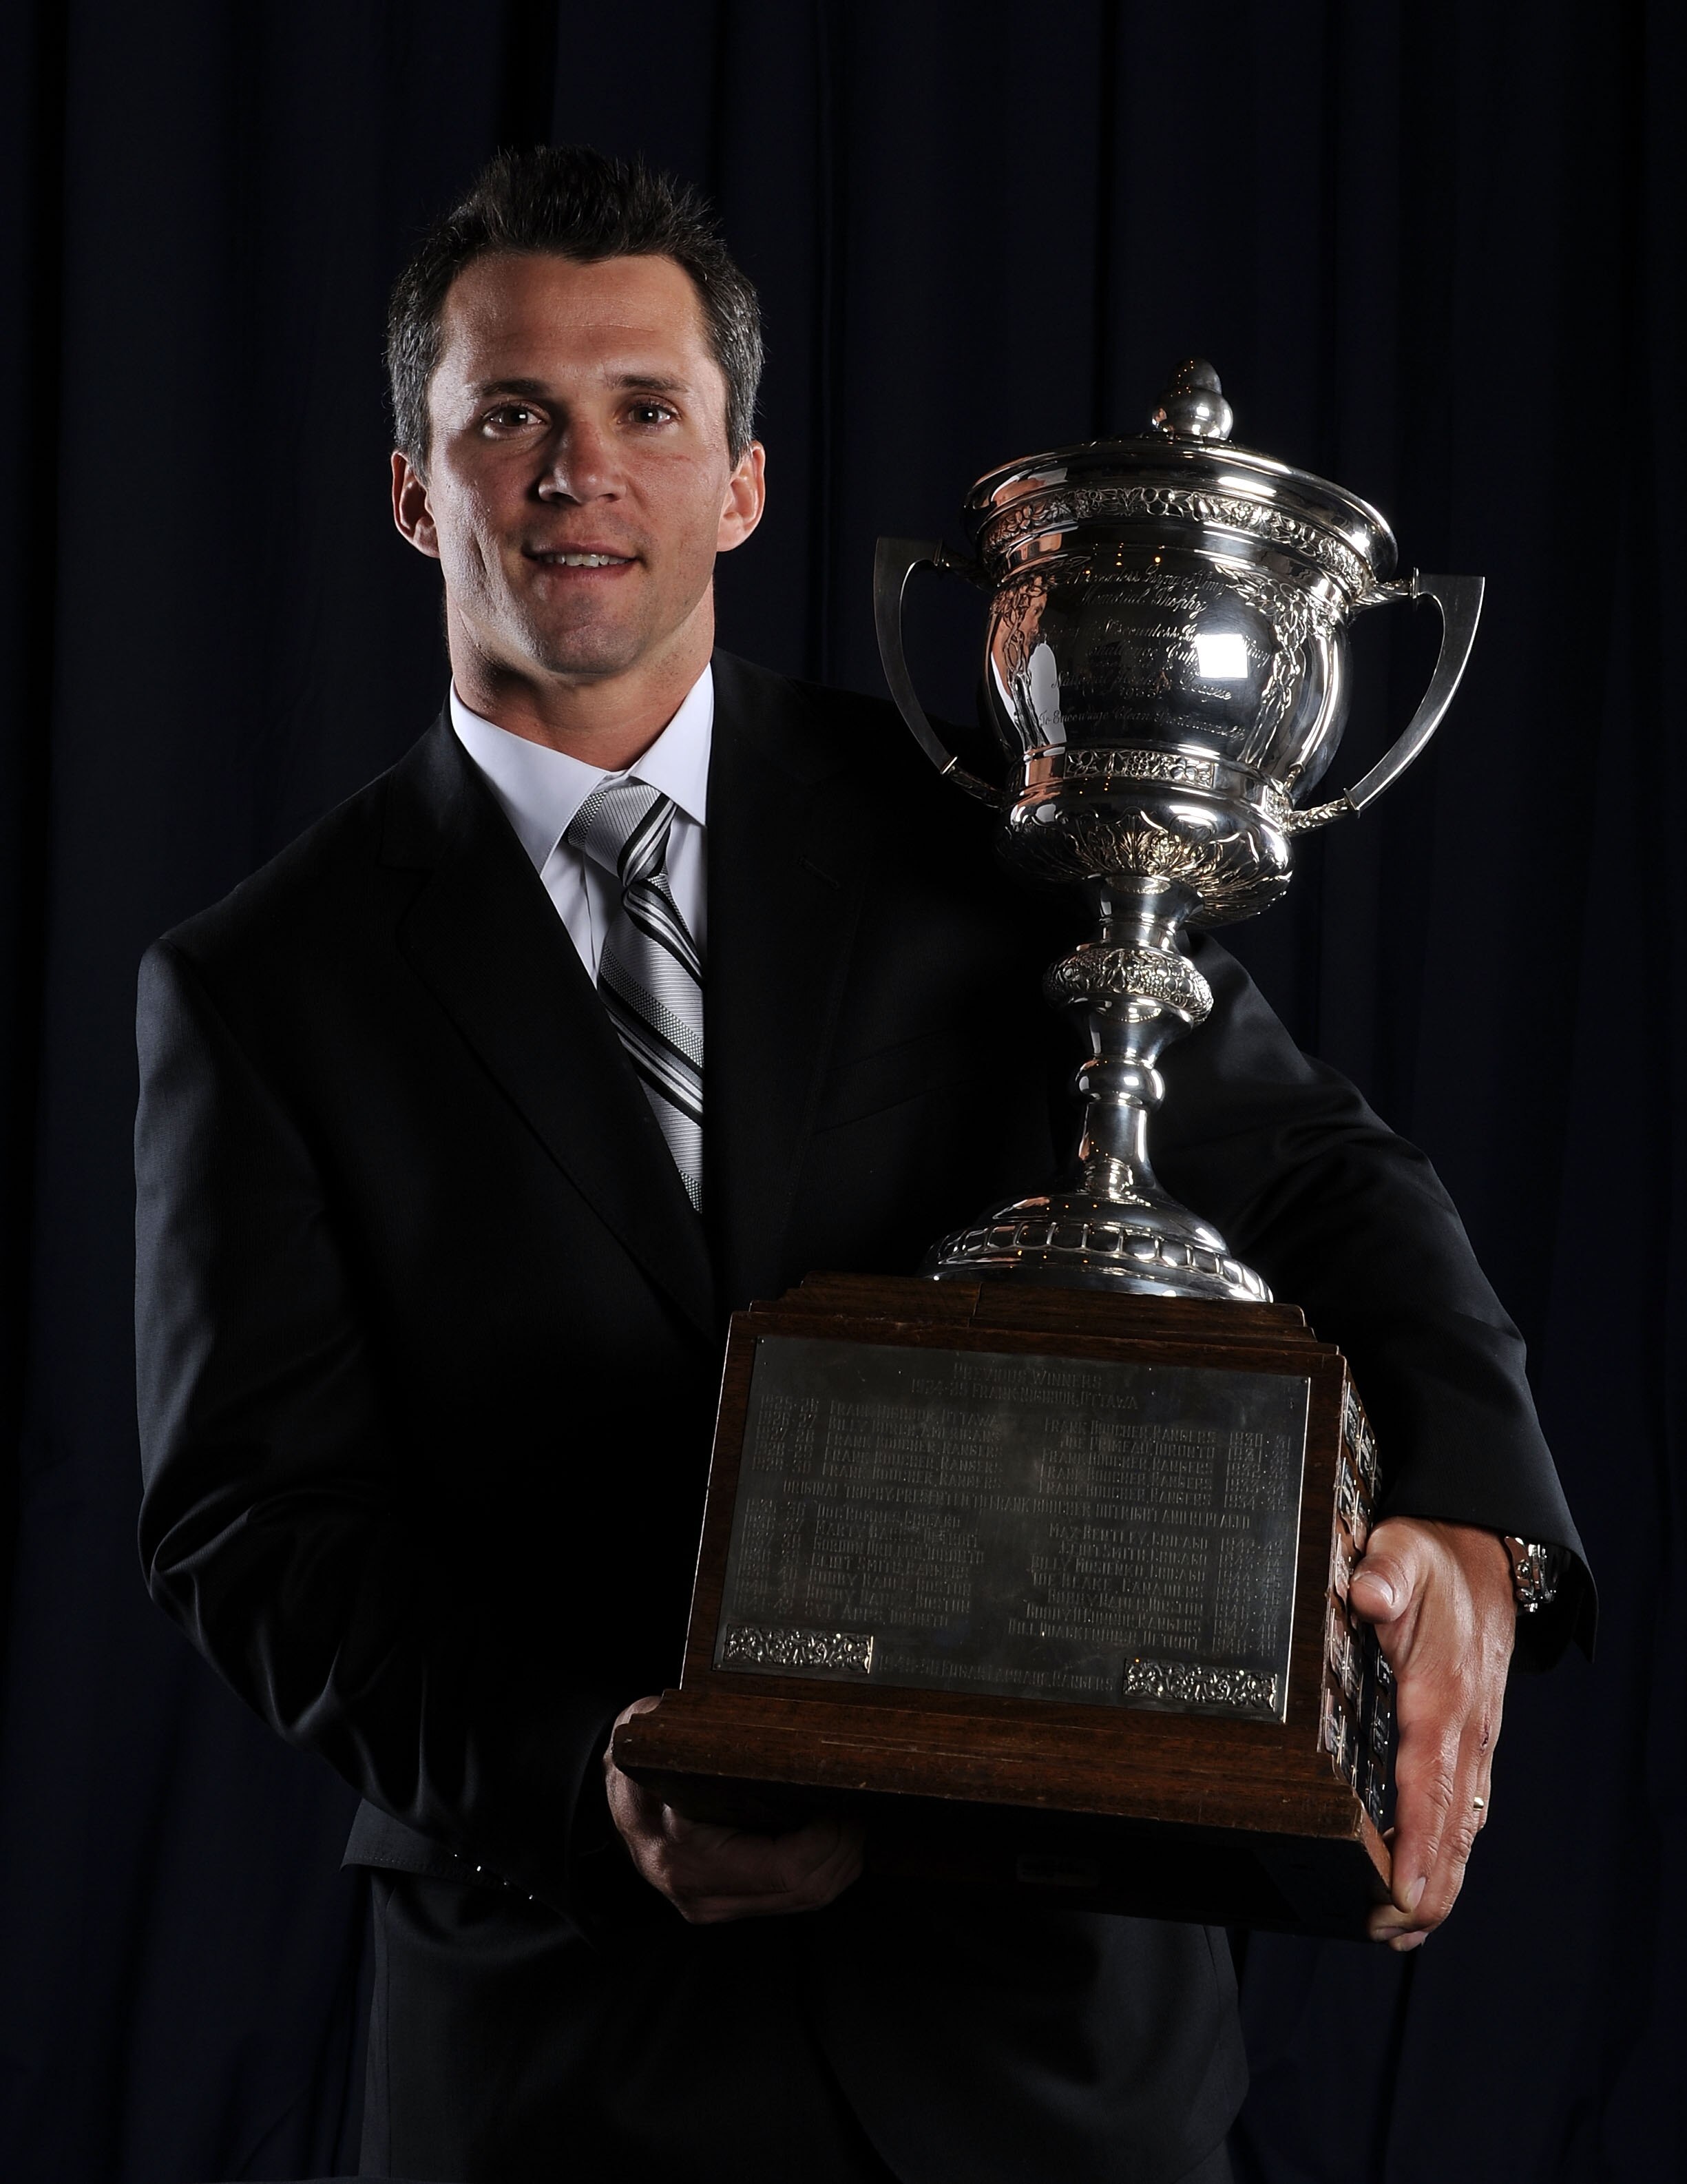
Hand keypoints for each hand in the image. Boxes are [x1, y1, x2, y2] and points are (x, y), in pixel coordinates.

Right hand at [602, 1697, 865, 1923]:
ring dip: (840, 1862)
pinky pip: (792, 1898)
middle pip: (806, 1892)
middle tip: (858, 1805)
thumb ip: (707, 1737)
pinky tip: (830, 1836)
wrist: (613, 1793)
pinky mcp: (727, 1904)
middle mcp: (701, 1894)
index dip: (829, 1840)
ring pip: (806, 1901)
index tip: (845, 1801)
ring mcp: (714, 1905)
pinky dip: (822, 1869)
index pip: (785, 1870)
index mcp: (687, 1858)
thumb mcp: (663, 1739)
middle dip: (844, 1850)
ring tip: (850, 1817)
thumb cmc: (641, 1759)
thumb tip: (769, 1728)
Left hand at [1347, 1518, 1514, 1949]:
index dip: (1416, 1839)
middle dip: (1426, 1883)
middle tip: (1391, 1933)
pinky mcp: (1471, 1740)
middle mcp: (1464, 1726)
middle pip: (1450, 1820)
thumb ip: (1383, 1573)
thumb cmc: (1430, 1557)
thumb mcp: (1401, 1551)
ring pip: (1462, 1823)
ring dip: (1439, 1879)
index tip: (1400, 1890)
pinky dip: (1451, 1853)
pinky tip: (1431, 1886)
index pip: (1428, 1778)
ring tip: (1403, 1932)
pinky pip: (1465, 1807)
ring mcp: (1473, 1738)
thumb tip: (1366, 1594)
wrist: (1481, 1552)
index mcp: (1441, 1691)